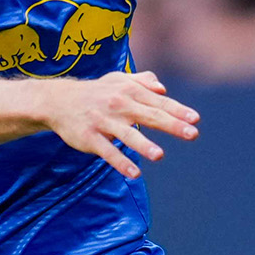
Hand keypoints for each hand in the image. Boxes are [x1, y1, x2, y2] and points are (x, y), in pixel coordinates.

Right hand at [43, 70, 199, 178]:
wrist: (59, 100)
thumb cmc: (95, 92)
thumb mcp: (118, 80)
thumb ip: (142, 82)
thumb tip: (163, 90)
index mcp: (129, 91)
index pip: (158, 102)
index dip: (177, 111)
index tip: (195, 119)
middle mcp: (119, 105)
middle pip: (149, 116)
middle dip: (172, 125)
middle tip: (192, 134)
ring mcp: (103, 122)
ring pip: (127, 135)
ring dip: (143, 145)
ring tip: (159, 155)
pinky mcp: (90, 138)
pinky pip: (107, 151)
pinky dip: (120, 162)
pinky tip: (134, 174)